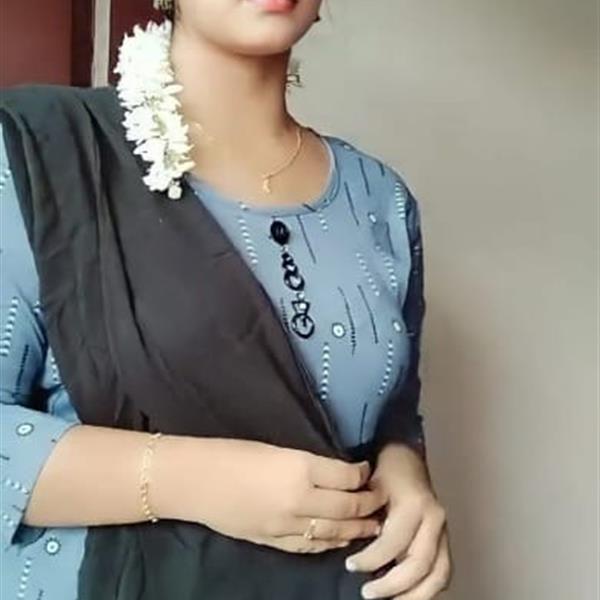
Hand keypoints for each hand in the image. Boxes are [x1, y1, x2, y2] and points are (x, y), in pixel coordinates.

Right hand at [154, 436, 387, 553]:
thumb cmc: (232, 453)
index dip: (362, 473)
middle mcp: (299, 499)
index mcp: (299, 467)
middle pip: (347, 506)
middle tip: (380, 498)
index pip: (346, 475)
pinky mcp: (274, 541)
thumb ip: (307, 463)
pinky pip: (311, 546)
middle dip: (369, 503)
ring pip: (334, 531)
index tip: (367, 469)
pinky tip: (341, 540)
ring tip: (373, 524)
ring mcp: (287, 525)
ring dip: (358, 528)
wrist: (195, 481)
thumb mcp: (275, 448)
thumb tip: (335, 471)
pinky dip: (331, 543)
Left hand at [344, 444, 451, 598]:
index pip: (395, 542)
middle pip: (420, 565)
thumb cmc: (387, 471)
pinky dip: (426, 589)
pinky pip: (442, 573)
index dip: (371, 559)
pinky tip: (407, 594)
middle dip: (393, 585)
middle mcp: (435, 520)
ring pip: (438, 575)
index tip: (351, 565)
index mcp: (416, 505)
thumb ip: (363, 511)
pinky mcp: (445, 541)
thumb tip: (349, 540)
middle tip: (368, 592)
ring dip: (414, 594)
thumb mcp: (371, 484)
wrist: (408, 458)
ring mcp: (444, 532)